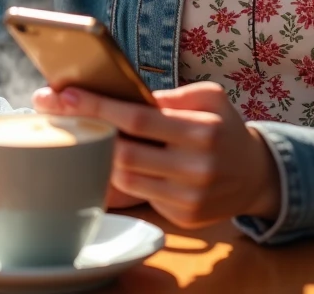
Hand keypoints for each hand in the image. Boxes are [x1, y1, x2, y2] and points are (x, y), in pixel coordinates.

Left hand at [32, 81, 280, 228]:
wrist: (256, 174)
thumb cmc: (225, 126)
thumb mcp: (209, 97)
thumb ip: (170, 96)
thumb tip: (125, 95)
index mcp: (202, 130)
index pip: (138, 119)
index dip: (99, 107)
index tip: (65, 95)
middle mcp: (196, 168)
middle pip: (125, 153)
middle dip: (88, 132)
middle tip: (58, 112)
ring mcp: (189, 198)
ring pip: (127, 178)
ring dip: (101, 157)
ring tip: (82, 134)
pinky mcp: (183, 218)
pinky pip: (141, 196)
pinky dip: (123, 178)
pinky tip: (112, 161)